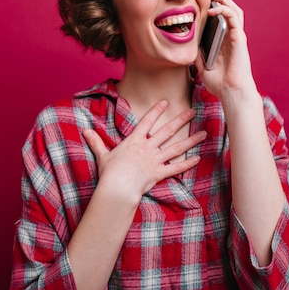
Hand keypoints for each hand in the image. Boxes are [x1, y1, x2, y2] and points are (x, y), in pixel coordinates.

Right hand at [82, 100, 206, 202]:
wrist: (117, 188)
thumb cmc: (109, 173)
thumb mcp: (102, 155)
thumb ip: (96, 142)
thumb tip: (85, 131)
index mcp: (134, 141)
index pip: (147, 121)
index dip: (156, 111)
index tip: (166, 102)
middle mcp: (147, 148)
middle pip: (167, 131)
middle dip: (181, 120)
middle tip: (193, 112)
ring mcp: (155, 160)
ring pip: (176, 148)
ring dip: (190, 140)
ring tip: (203, 133)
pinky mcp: (159, 173)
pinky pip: (176, 168)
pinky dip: (187, 164)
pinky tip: (197, 158)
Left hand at [195, 0, 257, 100]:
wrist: (231, 93)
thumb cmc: (220, 84)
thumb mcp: (203, 67)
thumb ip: (198, 56)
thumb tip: (189, 48)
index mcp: (225, 42)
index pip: (221, 19)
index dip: (213, 8)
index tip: (199, 1)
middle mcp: (232, 37)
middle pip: (229, 10)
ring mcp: (237, 36)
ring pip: (234, 10)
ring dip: (223, 0)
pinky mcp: (239, 38)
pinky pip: (233, 18)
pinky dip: (224, 10)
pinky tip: (212, 10)